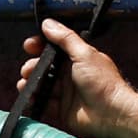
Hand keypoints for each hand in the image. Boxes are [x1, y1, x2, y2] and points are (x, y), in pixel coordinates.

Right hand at [14, 18, 137, 137]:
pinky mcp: (63, 110)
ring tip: (25, 84)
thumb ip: (65, 38)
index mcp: (77, 58)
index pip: (53, 48)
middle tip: (28, 69)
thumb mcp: (84, 53)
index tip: (29, 46)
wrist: (112, 114)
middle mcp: (71, 74)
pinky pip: (44, 104)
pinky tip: (30, 98)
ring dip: (31, 83)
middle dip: (32, 66)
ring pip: (42, 85)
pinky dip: (35, 101)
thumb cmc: (104, 83)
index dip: (40, 46)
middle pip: (44, 67)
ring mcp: (66, 93)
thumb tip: (48, 24)